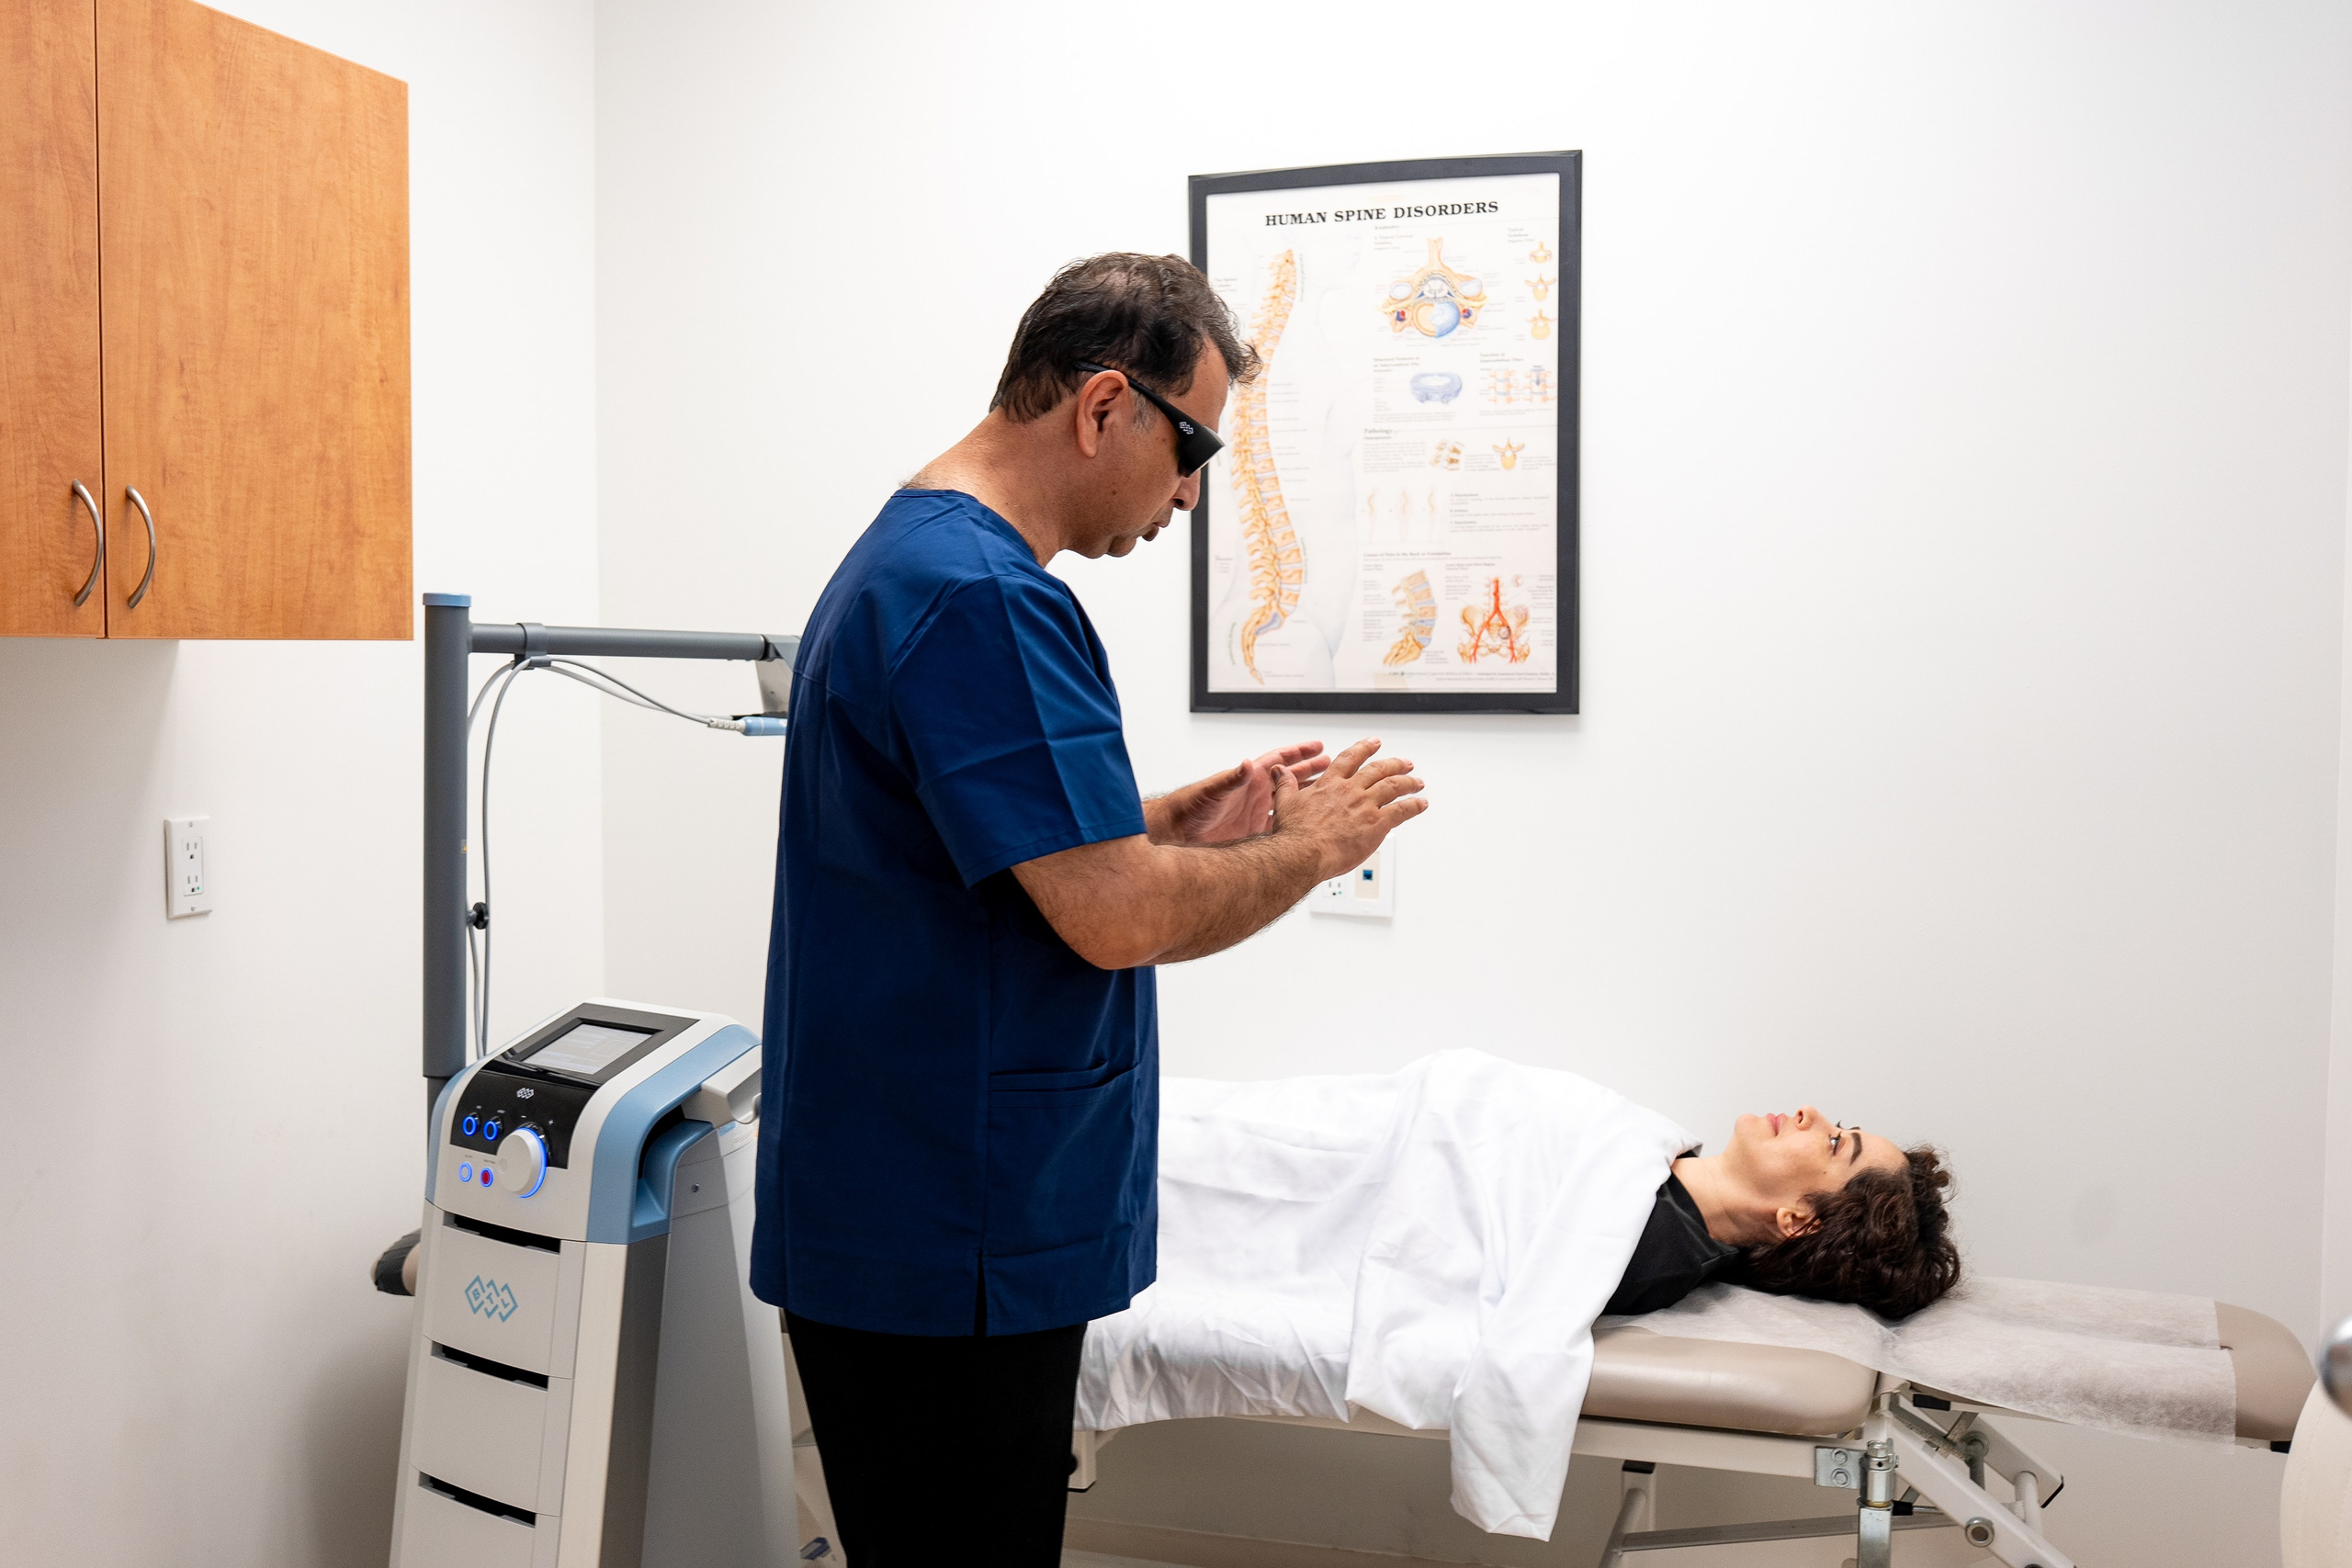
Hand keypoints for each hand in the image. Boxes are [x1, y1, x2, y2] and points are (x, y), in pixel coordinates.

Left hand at [1155, 741, 1329, 844]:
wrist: (1178, 832)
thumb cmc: (1189, 807)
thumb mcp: (1213, 791)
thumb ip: (1231, 778)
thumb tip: (1245, 764)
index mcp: (1248, 779)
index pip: (1278, 760)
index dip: (1298, 752)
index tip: (1318, 746)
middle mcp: (1253, 794)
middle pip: (1288, 778)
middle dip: (1310, 770)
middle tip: (1331, 765)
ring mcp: (1254, 812)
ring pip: (1287, 801)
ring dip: (1305, 795)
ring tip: (1326, 790)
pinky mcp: (1253, 832)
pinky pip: (1280, 825)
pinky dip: (1293, 822)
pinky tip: (1307, 822)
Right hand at [1270, 737, 1425, 877]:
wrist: (1304, 852)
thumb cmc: (1294, 834)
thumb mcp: (1285, 803)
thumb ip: (1286, 785)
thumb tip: (1278, 771)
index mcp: (1331, 784)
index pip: (1351, 759)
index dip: (1364, 749)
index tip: (1373, 742)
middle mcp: (1351, 790)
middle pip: (1378, 770)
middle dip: (1394, 764)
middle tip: (1405, 762)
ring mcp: (1365, 806)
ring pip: (1394, 786)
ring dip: (1409, 782)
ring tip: (1418, 782)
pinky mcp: (1376, 824)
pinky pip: (1402, 810)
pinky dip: (1414, 806)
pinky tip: (1421, 804)